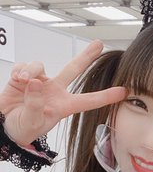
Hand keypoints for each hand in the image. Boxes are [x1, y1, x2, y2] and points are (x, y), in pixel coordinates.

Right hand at [0, 39, 125, 145]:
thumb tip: (36, 83)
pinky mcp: (25, 76)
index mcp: (64, 106)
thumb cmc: (23, 128)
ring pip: (40, 67)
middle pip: (73, 70)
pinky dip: (20, 71)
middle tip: (99, 44)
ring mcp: (41, 82)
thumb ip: (35, 103)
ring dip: (31, 72)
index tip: (123, 92)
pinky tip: (17, 80)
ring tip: (23, 83)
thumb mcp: (32, 121)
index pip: (88, 100)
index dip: (105, 96)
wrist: (4, 124)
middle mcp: (55, 91)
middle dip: (86, 56)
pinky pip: (25, 67)